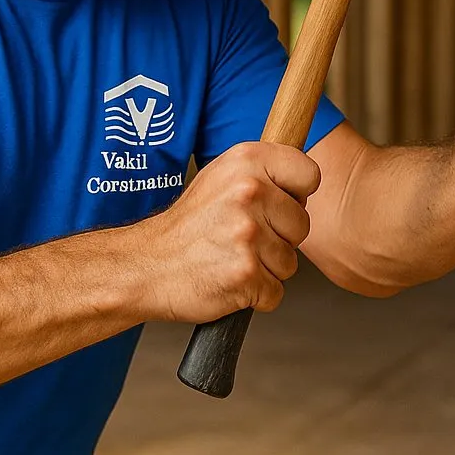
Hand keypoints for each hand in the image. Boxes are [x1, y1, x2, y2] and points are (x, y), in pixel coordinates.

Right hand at [131, 143, 319, 323]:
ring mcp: (248, 234)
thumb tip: (304, 182)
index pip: (309, 175)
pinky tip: (230, 279)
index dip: (295, 196)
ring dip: (266, 268)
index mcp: (247, 160)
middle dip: (279, 238)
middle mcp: (249, 191)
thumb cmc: (187, 225)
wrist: (145, 265)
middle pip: (302, 225)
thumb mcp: (221, 177)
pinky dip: (256, 294)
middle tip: (242, 238)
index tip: (273, 206)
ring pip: (290, 262)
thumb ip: (263, 173)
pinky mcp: (246, 274)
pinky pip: (275, 292)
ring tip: (232, 257)